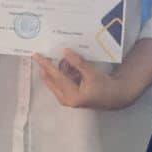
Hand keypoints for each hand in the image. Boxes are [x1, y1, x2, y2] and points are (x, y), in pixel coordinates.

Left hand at [32, 48, 151, 110]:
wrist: (114, 96)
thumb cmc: (105, 87)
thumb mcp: (92, 73)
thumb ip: (77, 63)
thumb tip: (65, 52)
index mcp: (71, 96)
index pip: (55, 77)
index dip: (46, 64)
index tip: (36, 55)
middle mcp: (66, 99)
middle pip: (51, 79)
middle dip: (49, 66)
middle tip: (44, 53)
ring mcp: (67, 99)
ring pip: (56, 80)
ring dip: (60, 69)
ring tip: (71, 62)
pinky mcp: (69, 96)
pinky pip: (61, 82)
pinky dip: (65, 73)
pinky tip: (73, 67)